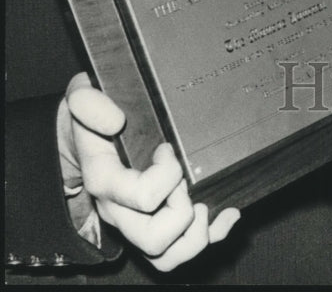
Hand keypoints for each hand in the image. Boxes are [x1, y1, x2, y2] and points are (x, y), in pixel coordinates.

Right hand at [58, 73, 239, 271]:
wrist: (81, 131)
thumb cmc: (90, 113)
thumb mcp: (82, 96)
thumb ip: (89, 103)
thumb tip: (115, 120)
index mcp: (105, 181)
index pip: (143, 196)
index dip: (167, 173)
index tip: (167, 149)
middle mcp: (118, 211)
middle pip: (154, 239)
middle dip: (182, 208)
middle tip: (185, 179)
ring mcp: (136, 222)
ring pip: (167, 257)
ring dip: (196, 235)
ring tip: (204, 202)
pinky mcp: (154, 222)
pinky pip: (180, 250)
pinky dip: (212, 236)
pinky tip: (229, 213)